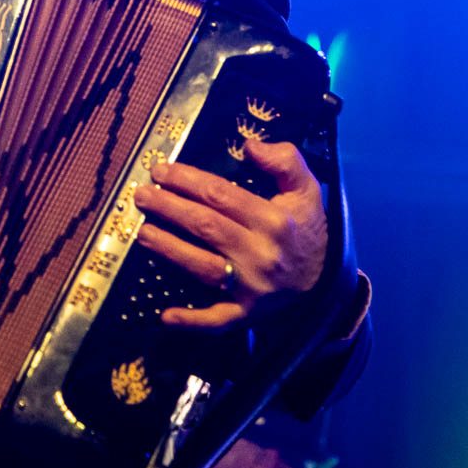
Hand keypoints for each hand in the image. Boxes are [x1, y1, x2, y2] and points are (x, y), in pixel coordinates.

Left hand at [132, 137, 327, 328]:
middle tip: (143, 195)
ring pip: (203, 267)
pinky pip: (216, 320)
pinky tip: (165, 315)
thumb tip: (250, 147)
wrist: (324, 279)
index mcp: (273, 221)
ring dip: (170, 250)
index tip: (161, 171)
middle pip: (206, 227)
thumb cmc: (304, 228)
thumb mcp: (306, 188)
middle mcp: (261, 255)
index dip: (187, 180)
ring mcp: (252, 287)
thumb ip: (285, 161)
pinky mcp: (247, 312)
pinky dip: (191, 320)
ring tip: (143, 233)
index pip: (220, 195)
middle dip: (169, 208)